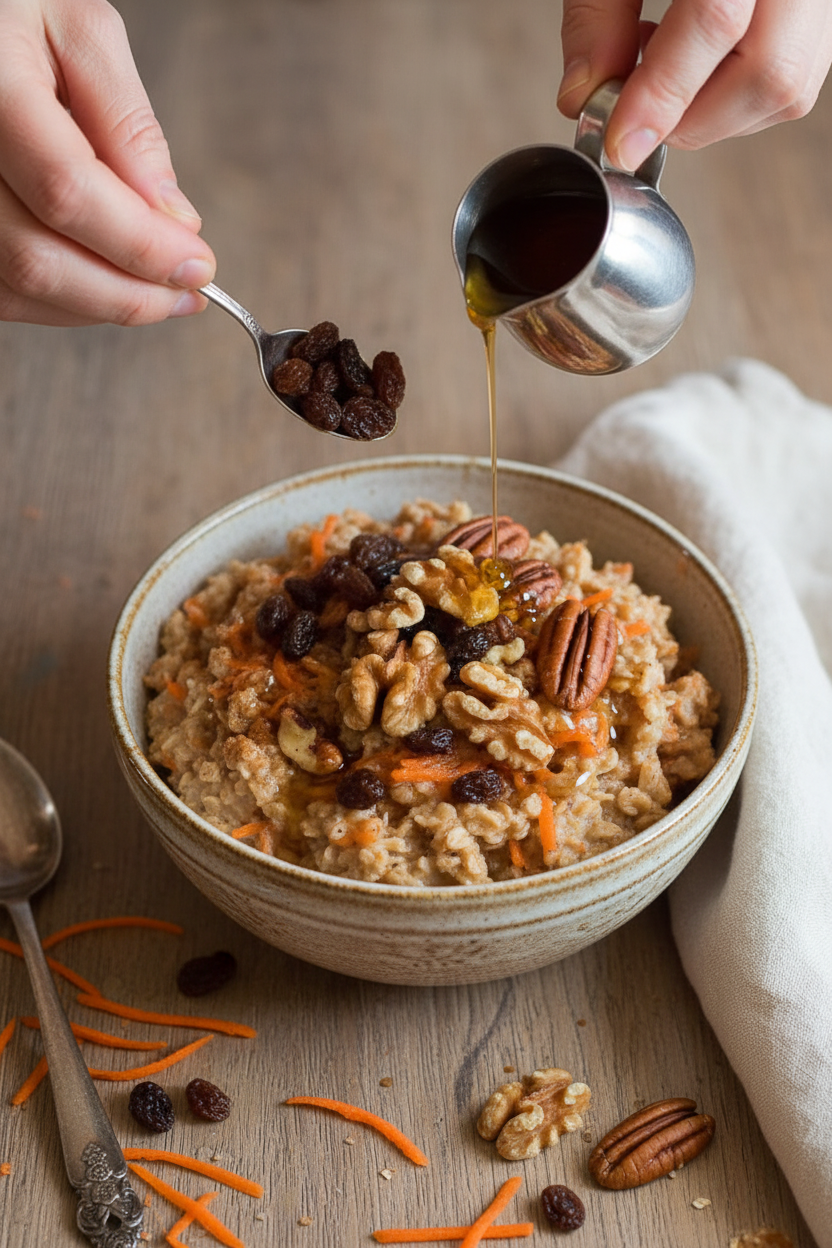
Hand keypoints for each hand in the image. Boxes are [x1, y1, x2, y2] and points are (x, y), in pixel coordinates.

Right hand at [0, 0, 215, 325]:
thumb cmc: (12, 7)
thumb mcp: (79, 29)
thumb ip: (128, 122)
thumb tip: (173, 219)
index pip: (67, 193)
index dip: (141, 245)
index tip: (198, 265)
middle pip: (38, 259)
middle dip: (128, 293)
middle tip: (187, 291)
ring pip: (20, 288)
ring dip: (100, 306)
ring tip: (157, 292)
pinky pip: (5, 291)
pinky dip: (65, 302)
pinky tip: (106, 281)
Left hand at [558, 0, 831, 171]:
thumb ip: (595, 17)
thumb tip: (583, 96)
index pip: (717, 21)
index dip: (663, 95)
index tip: (617, 141)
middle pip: (769, 73)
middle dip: (690, 117)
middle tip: (634, 110)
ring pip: (786, 90)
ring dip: (710, 114)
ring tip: (662, 71)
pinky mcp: (821, 15)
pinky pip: (791, 82)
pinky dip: (732, 99)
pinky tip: (694, 66)